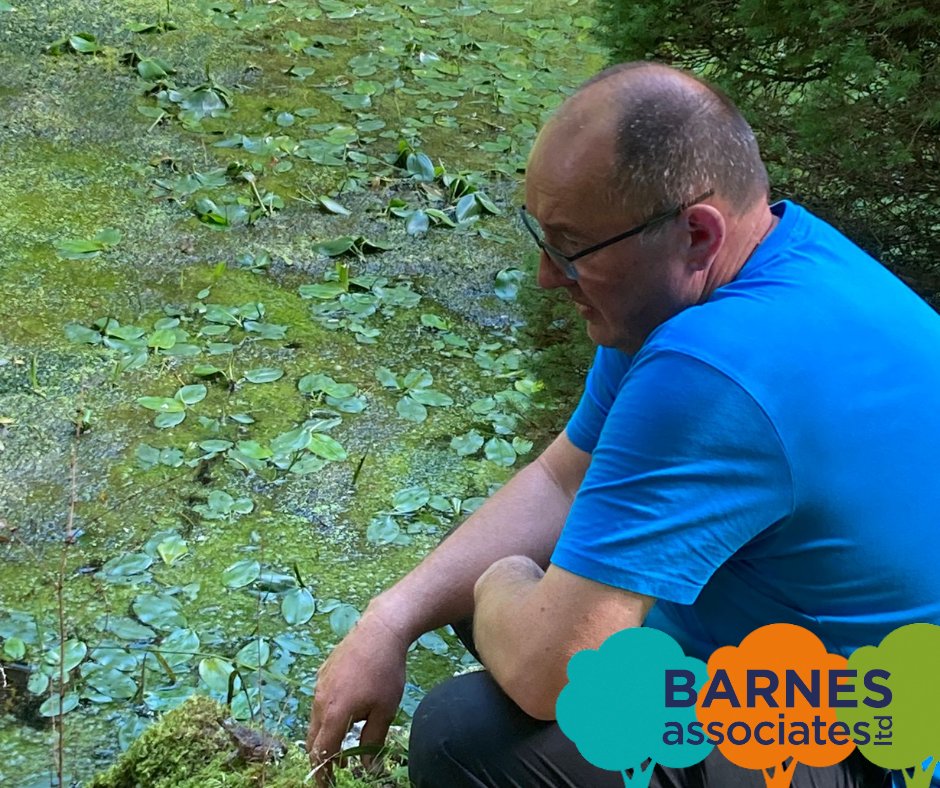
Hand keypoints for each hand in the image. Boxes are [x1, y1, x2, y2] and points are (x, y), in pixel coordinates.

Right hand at [307, 610, 408, 785]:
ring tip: (340, 743)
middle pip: (313, 738)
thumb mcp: (385, 710)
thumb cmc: (385, 672)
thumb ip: (372, 740)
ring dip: (324, 735)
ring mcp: (319, 685)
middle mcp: (320, 701)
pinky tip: (344, 713)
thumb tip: (367, 767)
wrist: (379, 631)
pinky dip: (326, 715)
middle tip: (334, 769)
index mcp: (333, 713)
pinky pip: (319, 702)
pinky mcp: (322, 673)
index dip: (322, 773)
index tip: (326, 786)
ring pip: (315, 719)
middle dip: (321, 757)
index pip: (320, 752)